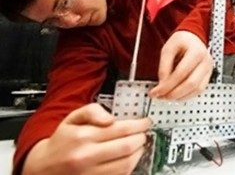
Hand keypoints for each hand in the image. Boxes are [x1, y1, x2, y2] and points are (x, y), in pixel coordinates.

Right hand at [23, 104, 150, 174]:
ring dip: (139, 152)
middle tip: (144, 132)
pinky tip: (130, 156)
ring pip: (127, 163)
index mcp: (83, 136)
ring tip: (139, 144)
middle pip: (127, 147)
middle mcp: (87, 156)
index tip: (145, 122)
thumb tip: (111, 118)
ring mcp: (92, 173)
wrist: (44, 167)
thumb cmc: (62, 141)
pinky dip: (130, 165)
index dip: (139, 125)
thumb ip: (93, 111)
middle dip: (141, 137)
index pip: (120, 129)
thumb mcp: (72, 118)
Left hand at [149, 30, 212, 99]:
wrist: (192, 38)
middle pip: (192, 84)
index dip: (168, 85)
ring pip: (197, 90)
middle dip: (174, 93)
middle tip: (161, 96)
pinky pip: (199, 90)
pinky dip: (187, 96)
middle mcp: (205, 61)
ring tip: (166, 97)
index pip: (182, 73)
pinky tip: (176, 95)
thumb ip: (164, 65)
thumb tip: (162, 84)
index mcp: (196, 51)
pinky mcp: (207, 76)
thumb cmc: (182, 41)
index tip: (156, 91)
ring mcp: (208, 70)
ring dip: (180, 97)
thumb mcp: (168, 48)